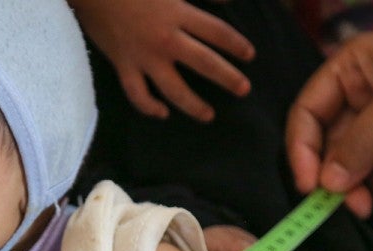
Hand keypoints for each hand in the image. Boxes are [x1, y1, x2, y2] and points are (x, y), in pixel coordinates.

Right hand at [68, 0, 254, 121]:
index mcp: (178, 12)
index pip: (217, 32)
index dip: (236, 44)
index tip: (250, 56)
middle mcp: (165, 38)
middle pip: (204, 63)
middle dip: (227, 78)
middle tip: (243, 90)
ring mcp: (144, 56)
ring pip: (174, 89)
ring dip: (193, 105)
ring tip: (208, 115)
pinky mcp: (123, 65)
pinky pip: (137, 94)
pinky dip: (149, 107)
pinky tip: (163, 113)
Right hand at [286, 22, 372, 219]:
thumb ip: (362, 141)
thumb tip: (328, 184)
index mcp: (348, 75)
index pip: (308, 117)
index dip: (303, 152)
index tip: (311, 187)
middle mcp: (362, 102)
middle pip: (337, 153)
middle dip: (349, 183)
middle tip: (360, 207)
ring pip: (370, 171)